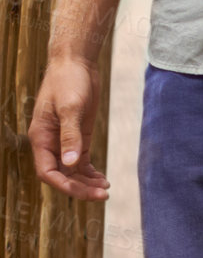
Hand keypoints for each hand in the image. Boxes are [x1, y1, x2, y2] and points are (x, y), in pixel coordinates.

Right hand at [29, 54, 110, 200]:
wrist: (76, 63)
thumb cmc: (68, 81)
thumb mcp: (70, 108)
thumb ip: (70, 136)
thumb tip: (70, 163)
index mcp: (41, 137)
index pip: (47, 172)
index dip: (64, 185)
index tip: (86, 191)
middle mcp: (50, 142)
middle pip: (61, 175)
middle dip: (80, 187)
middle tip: (104, 194)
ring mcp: (64, 141)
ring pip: (72, 171)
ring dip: (87, 182)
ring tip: (105, 188)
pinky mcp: (78, 137)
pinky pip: (81, 162)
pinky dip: (91, 173)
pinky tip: (103, 179)